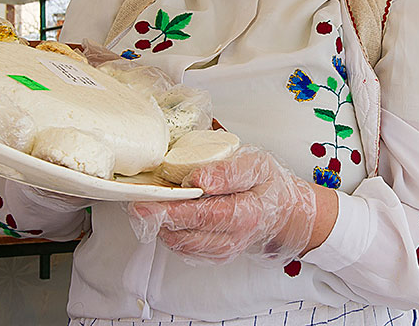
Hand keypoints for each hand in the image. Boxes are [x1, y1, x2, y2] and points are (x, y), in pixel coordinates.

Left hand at [129, 146, 317, 264]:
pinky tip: (165, 217)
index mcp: (249, 211)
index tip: (154, 199)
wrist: (281, 210)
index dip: (178, 209)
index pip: (209, 214)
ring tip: (149, 206)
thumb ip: (229, 170)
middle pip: (191, 233)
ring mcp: (224, 249)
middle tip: (137, 205)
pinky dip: (171, 233)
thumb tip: (199, 178)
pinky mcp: (214, 254)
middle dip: (160, 218)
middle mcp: (236, 236)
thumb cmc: (267, 183)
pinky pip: (186, 249)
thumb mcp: (256, 164)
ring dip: (163, 226)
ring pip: (184, 244)